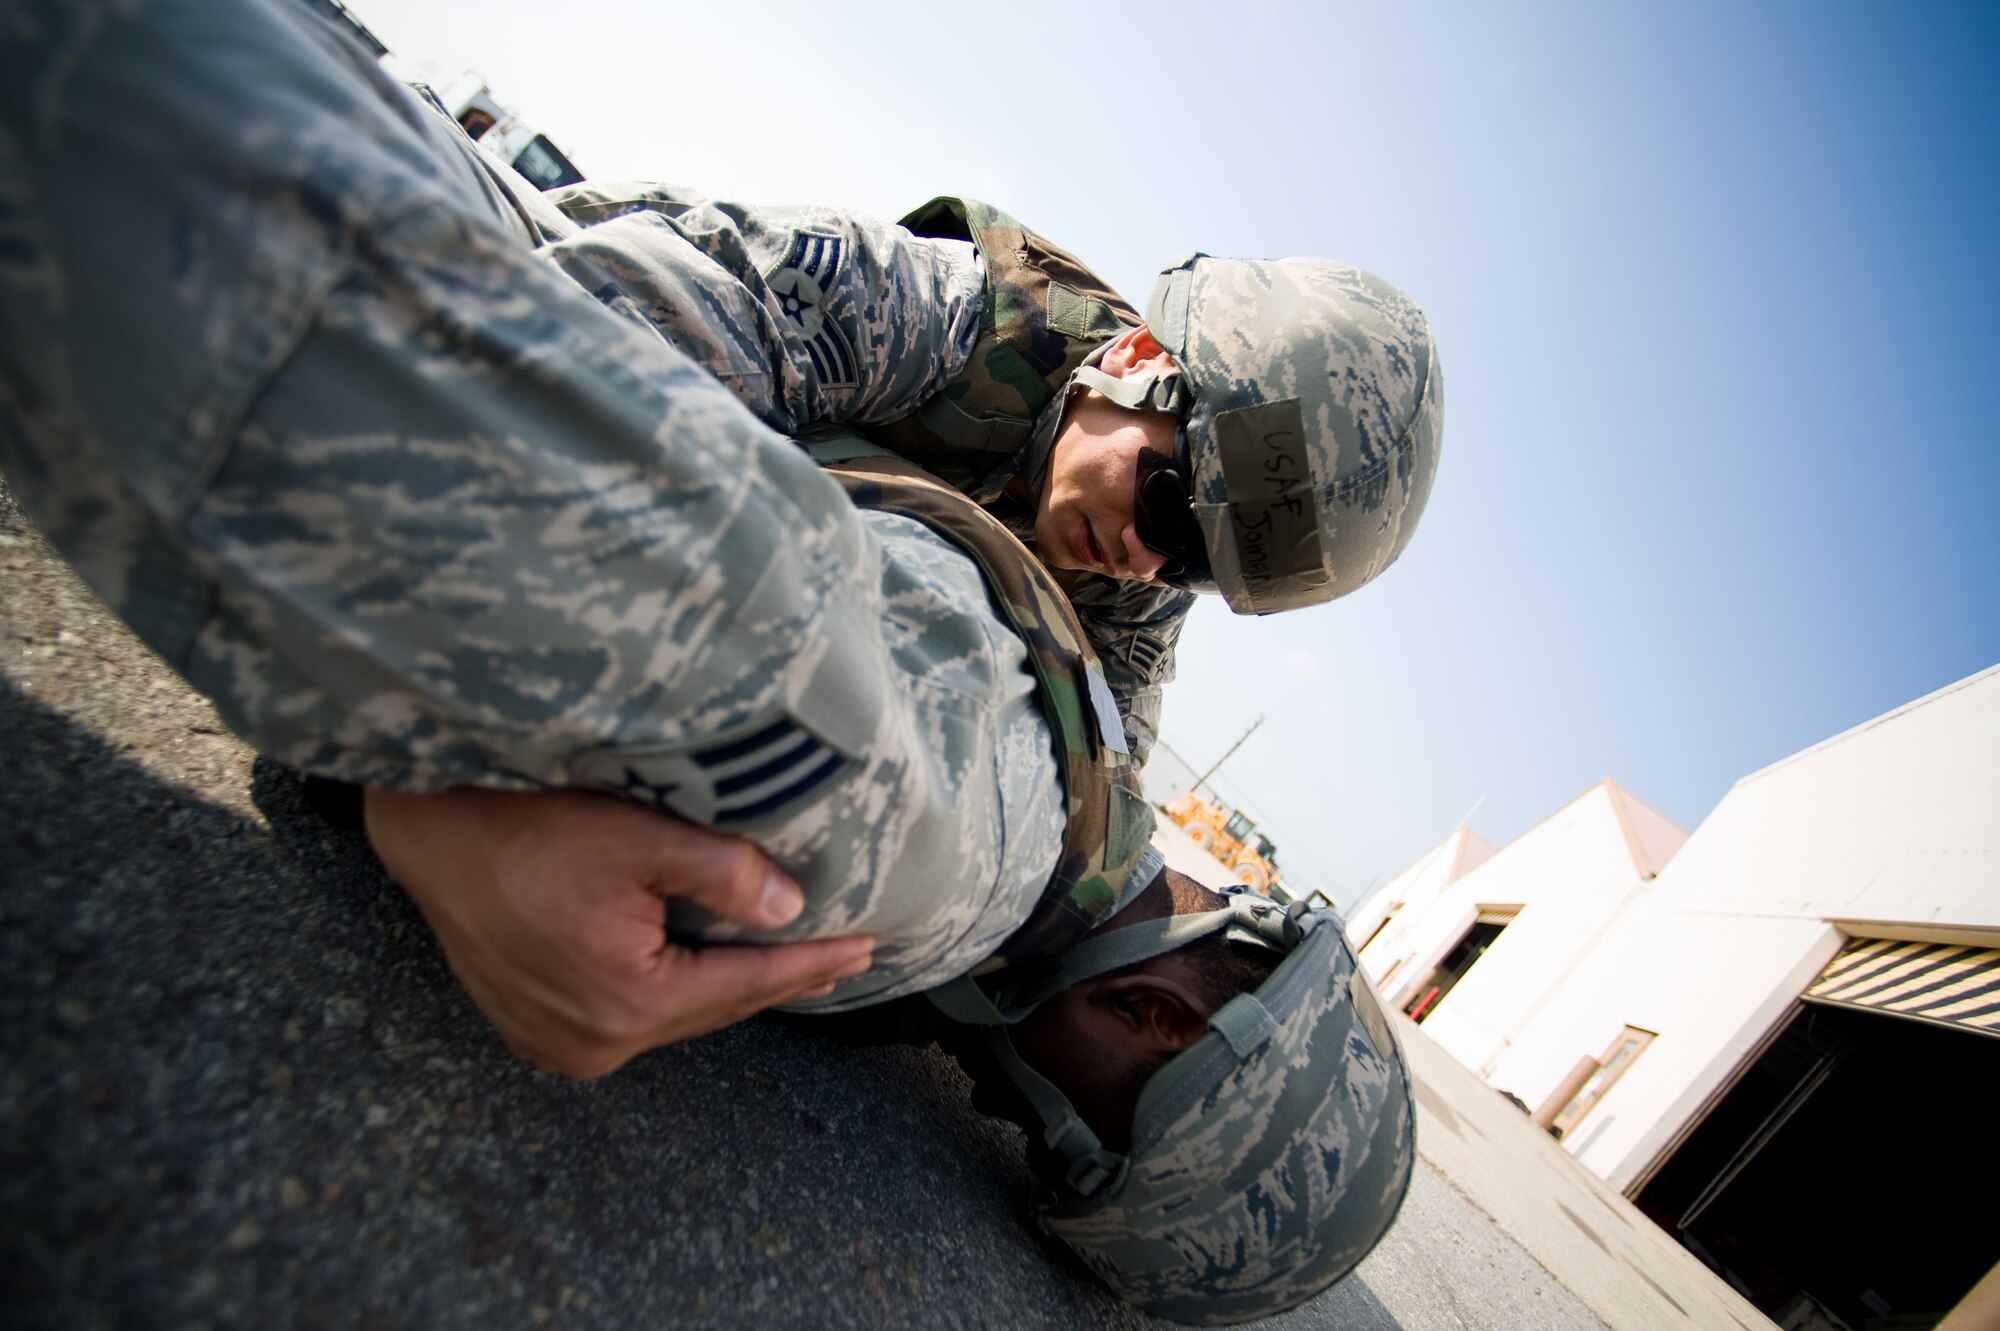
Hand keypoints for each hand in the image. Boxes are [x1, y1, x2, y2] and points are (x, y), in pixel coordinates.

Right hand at [362, 785, 873, 1077]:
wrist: (430, 832)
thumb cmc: (527, 824)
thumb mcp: (640, 837)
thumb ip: (725, 875)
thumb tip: (791, 910)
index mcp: (625, 1004)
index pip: (745, 987)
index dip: (810, 965)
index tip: (866, 949)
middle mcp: (591, 1042)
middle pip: (708, 1010)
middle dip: (774, 979)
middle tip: (840, 957)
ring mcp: (555, 1044)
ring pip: (668, 1017)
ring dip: (720, 988)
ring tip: (785, 963)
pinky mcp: (531, 1030)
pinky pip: (625, 1018)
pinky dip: (667, 993)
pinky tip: (699, 969)